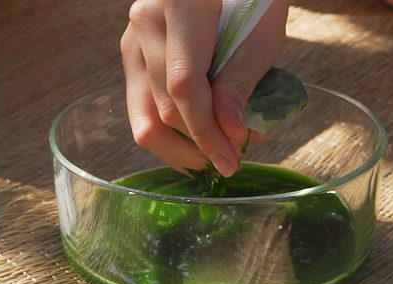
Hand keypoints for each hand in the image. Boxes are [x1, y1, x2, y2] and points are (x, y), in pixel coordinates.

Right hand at [121, 0, 288, 176]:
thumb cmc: (252, 3)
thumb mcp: (259, 37)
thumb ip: (239, 84)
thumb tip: (230, 134)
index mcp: (177, 5)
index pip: (184, 84)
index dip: (206, 130)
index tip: (230, 159)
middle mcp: (144, 22)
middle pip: (164, 106)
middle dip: (200, 143)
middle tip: (234, 158)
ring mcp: (133, 42)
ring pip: (145, 118)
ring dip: (181, 149)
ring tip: (214, 156)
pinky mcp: (134, 61)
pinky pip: (143, 111)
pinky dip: (171, 135)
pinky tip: (196, 145)